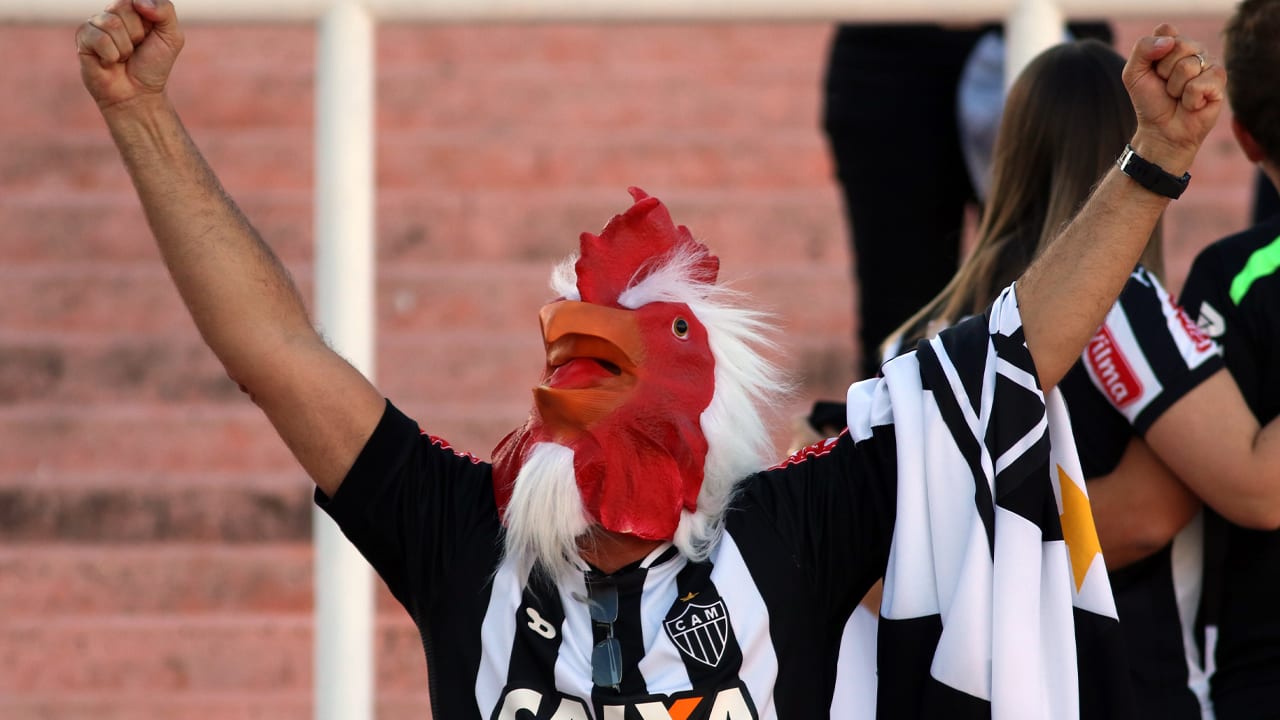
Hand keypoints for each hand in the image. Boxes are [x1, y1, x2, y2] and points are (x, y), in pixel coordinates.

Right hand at [76, 0, 182, 110]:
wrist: (138, 94)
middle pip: (122, 7)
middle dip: (136, 34)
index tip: (150, 37)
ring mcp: (96, 25)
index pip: (137, 0)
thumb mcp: (172, 37)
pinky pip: (99, 38)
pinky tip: (110, 62)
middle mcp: (112, 13)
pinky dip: (111, 55)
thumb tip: (138, 1)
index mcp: (133, 9)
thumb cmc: (154, 66)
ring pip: (110, 22)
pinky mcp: (83, 39)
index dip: (148, 21)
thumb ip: (165, 10)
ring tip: (123, 57)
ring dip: (124, 47)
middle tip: (136, 49)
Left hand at [1121, 24, 1226, 174]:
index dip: (1154, 53)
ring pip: (1188, 66)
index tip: (1152, 71)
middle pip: (1179, 45)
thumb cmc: (1150, 101)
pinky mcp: (1220, 81)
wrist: (1161, 130)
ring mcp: (1209, 64)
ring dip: (1175, 88)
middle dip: (1164, 72)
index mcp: (1173, 44)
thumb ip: (1142, 49)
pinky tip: (1191, 103)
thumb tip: (1169, 41)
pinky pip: (1200, 83)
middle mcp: (1194, 50)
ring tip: (1178, 96)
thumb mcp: (1133, 74)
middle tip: (1166, 86)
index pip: (1166, 30)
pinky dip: (1189, 99)